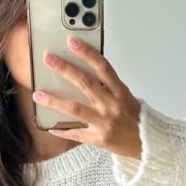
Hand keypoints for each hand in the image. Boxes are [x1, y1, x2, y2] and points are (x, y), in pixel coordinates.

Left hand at [34, 36, 142, 158]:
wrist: (148, 143)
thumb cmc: (134, 117)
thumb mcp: (124, 96)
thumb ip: (106, 85)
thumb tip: (82, 69)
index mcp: (120, 92)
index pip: (102, 67)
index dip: (87, 53)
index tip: (71, 41)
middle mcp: (112, 105)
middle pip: (85, 83)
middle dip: (64, 69)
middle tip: (48, 58)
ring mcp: (105, 123)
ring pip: (75, 109)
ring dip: (53, 101)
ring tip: (37, 93)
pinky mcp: (99, 139)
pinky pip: (76, 134)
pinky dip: (62, 130)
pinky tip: (49, 125)